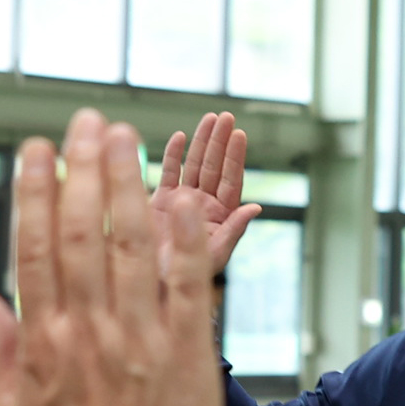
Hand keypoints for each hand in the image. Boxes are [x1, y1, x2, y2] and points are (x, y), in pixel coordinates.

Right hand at [0, 112, 223, 405]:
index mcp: (44, 344)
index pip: (35, 251)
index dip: (35, 194)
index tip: (36, 151)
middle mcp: (89, 332)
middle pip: (82, 235)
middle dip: (83, 171)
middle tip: (86, 123)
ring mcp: (140, 340)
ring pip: (133, 247)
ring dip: (129, 186)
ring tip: (127, 138)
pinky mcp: (188, 353)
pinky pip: (187, 284)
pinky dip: (186, 239)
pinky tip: (182, 200)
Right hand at [154, 110, 262, 276]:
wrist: (148, 289)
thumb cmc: (185, 281)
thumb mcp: (213, 255)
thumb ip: (234, 230)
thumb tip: (256, 207)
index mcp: (220, 217)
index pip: (231, 181)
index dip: (235, 157)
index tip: (239, 134)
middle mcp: (202, 206)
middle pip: (214, 167)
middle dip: (220, 141)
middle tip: (226, 116)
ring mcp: (181, 203)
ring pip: (193, 166)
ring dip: (201, 142)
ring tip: (210, 119)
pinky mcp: (158, 203)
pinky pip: (167, 173)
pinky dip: (172, 155)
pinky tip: (180, 136)